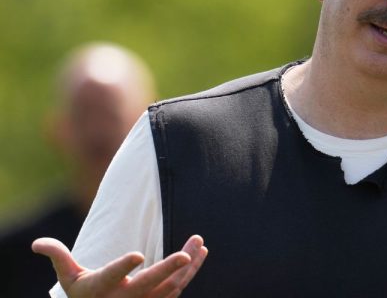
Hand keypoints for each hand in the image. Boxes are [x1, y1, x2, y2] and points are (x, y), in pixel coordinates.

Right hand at [32, 235, 207, 297]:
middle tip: (187, 253)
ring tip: (199, 242)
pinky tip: (201, 254)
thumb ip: (59, 257)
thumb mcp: (69, 279)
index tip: (138, 254)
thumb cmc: (85, 294)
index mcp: (101, 289)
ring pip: (171, 285)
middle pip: (150, 284)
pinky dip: (191, 272)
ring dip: (188, 264)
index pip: (111, 276)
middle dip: (169, 269)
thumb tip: (37, 243)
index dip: (123, 267)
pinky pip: (179, 288)